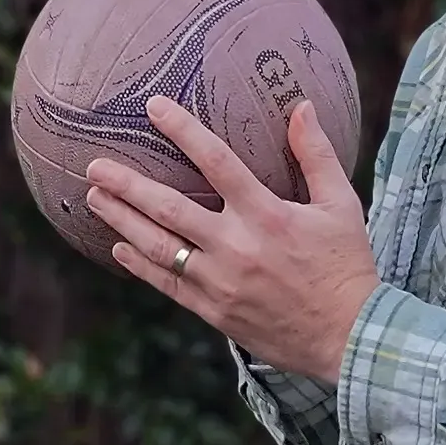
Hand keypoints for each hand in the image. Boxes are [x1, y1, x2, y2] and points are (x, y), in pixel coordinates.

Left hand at [85, 95, 379, 384]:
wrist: (351, 339)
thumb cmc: (346, 266)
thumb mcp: (341, 205)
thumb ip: (316, 154)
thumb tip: (301, 105)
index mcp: (268, 215)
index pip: (217, 161)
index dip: (183, 130)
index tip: (154, 106)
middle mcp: (238, 247)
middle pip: (169, 209)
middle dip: (127, 185)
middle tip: (94, 165)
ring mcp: (222, 283)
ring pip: (160, 248)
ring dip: (122, 221)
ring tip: (94, 197)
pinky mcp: (216, 312)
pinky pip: (169, 285)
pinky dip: (140, 265)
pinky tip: (119, 247)